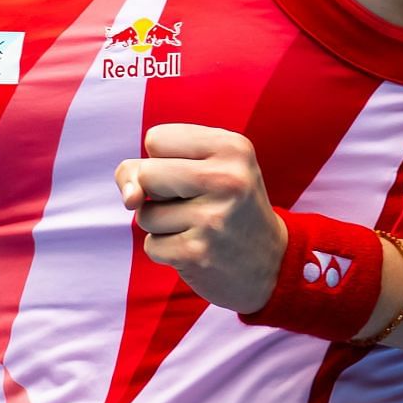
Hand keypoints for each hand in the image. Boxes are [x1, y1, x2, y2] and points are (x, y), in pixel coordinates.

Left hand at [114, 124, 287, 313]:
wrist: (272, 264)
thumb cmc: (227, 205)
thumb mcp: (204, 168)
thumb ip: (149, 167)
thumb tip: (129, 198)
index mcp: (232, 147)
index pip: (156, 138)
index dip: (163, 160)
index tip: (193, 174)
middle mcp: (227, 179)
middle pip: (145, 173)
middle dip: (156, 192)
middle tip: (192, 202)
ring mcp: (212, 218)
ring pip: (144, 213)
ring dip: (161, 224)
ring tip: (199, 227)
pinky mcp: (198, 253)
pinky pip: (151, 245)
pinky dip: (166, 249)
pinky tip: (197, 249)